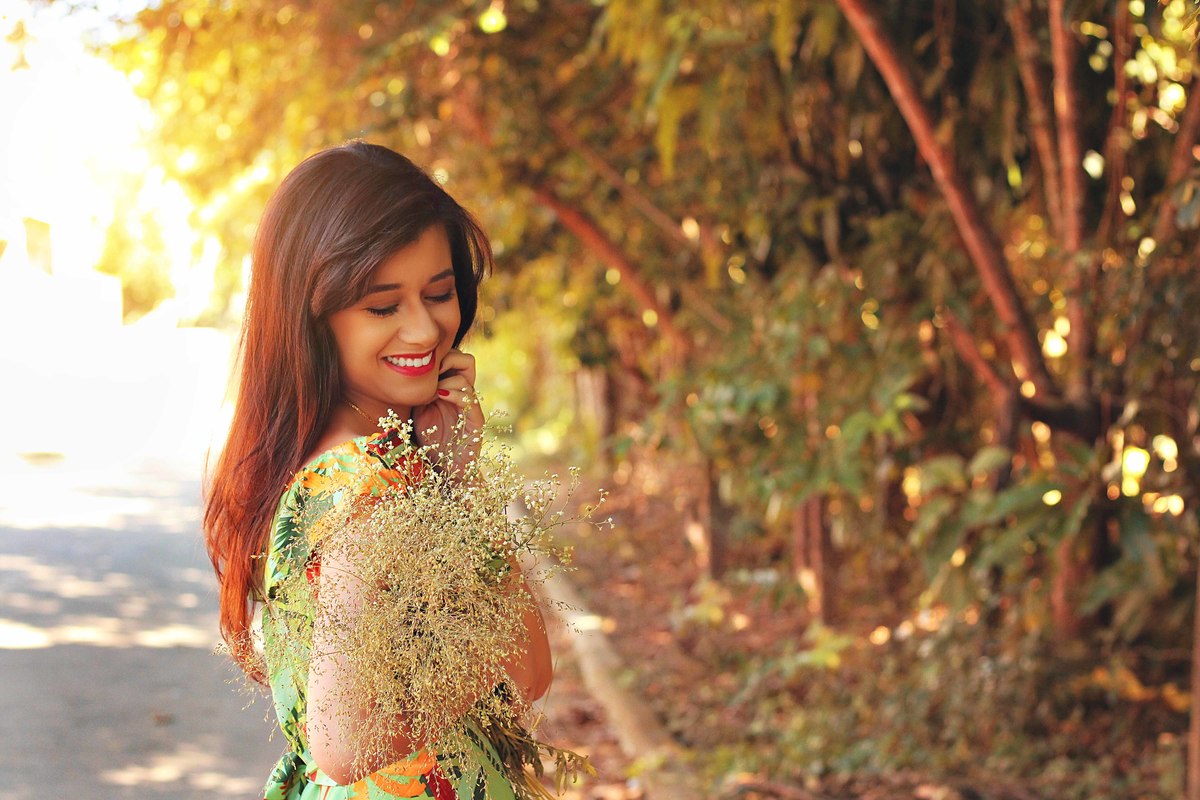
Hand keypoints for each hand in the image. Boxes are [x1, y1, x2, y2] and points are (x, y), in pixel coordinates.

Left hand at [411, 348, 484, 473]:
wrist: (446, 471)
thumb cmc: (431, 443)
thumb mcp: (420, 412)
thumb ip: (419, 392)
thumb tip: (403, 372)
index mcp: (452, 389)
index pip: (454, 358)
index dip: (439, 356)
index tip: (420, 367)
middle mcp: (465, 395)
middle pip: (465, 360)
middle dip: (445, 360)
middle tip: (427, 373)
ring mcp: (472, 407)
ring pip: (465, 377)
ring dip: (444, 379)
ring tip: (430, 391)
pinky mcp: (476, 421)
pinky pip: (470, 398)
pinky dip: (453, 392)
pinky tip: (438, 396)